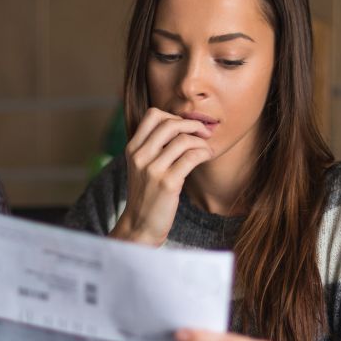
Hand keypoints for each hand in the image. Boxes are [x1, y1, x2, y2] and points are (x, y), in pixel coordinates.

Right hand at [111, 107, 212, 245]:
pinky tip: (207, 157)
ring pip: (183, 140)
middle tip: (204, 133)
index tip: (186, 128)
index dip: (174, 116)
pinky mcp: (168, 184)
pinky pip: (191, 157)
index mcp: (132, 149)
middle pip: (170, 123)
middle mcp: (140, 156)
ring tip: (207, 149)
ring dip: (202, 141)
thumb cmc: (147, 196)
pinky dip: (204, 153)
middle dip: (193, 125)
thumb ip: (153, 148)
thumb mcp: (141, 168)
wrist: (140, 226)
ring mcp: (153, 170)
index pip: (153, 115)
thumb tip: (180, 127)